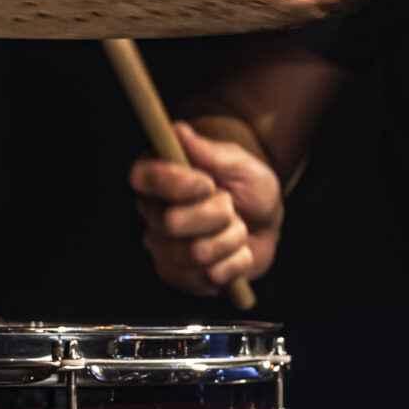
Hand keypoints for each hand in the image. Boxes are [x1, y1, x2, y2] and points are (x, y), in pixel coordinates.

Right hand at [129, 120, 283, 296]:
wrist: (264, 219)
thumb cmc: (246, 183)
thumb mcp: (237, 161)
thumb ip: (209, 150)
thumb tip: (179, 130)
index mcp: (156, 177)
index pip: (145, 179)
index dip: (177, 184)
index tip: (207, 183)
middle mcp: (153, 215)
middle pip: (172, 223)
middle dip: (216, 214)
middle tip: (230, 206)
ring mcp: (165, 250)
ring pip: (196, 254)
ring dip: (230, 238)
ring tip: (236, 227)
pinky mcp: (183, 278)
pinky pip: (213, 277)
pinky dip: (237, 263)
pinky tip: (236, 251)